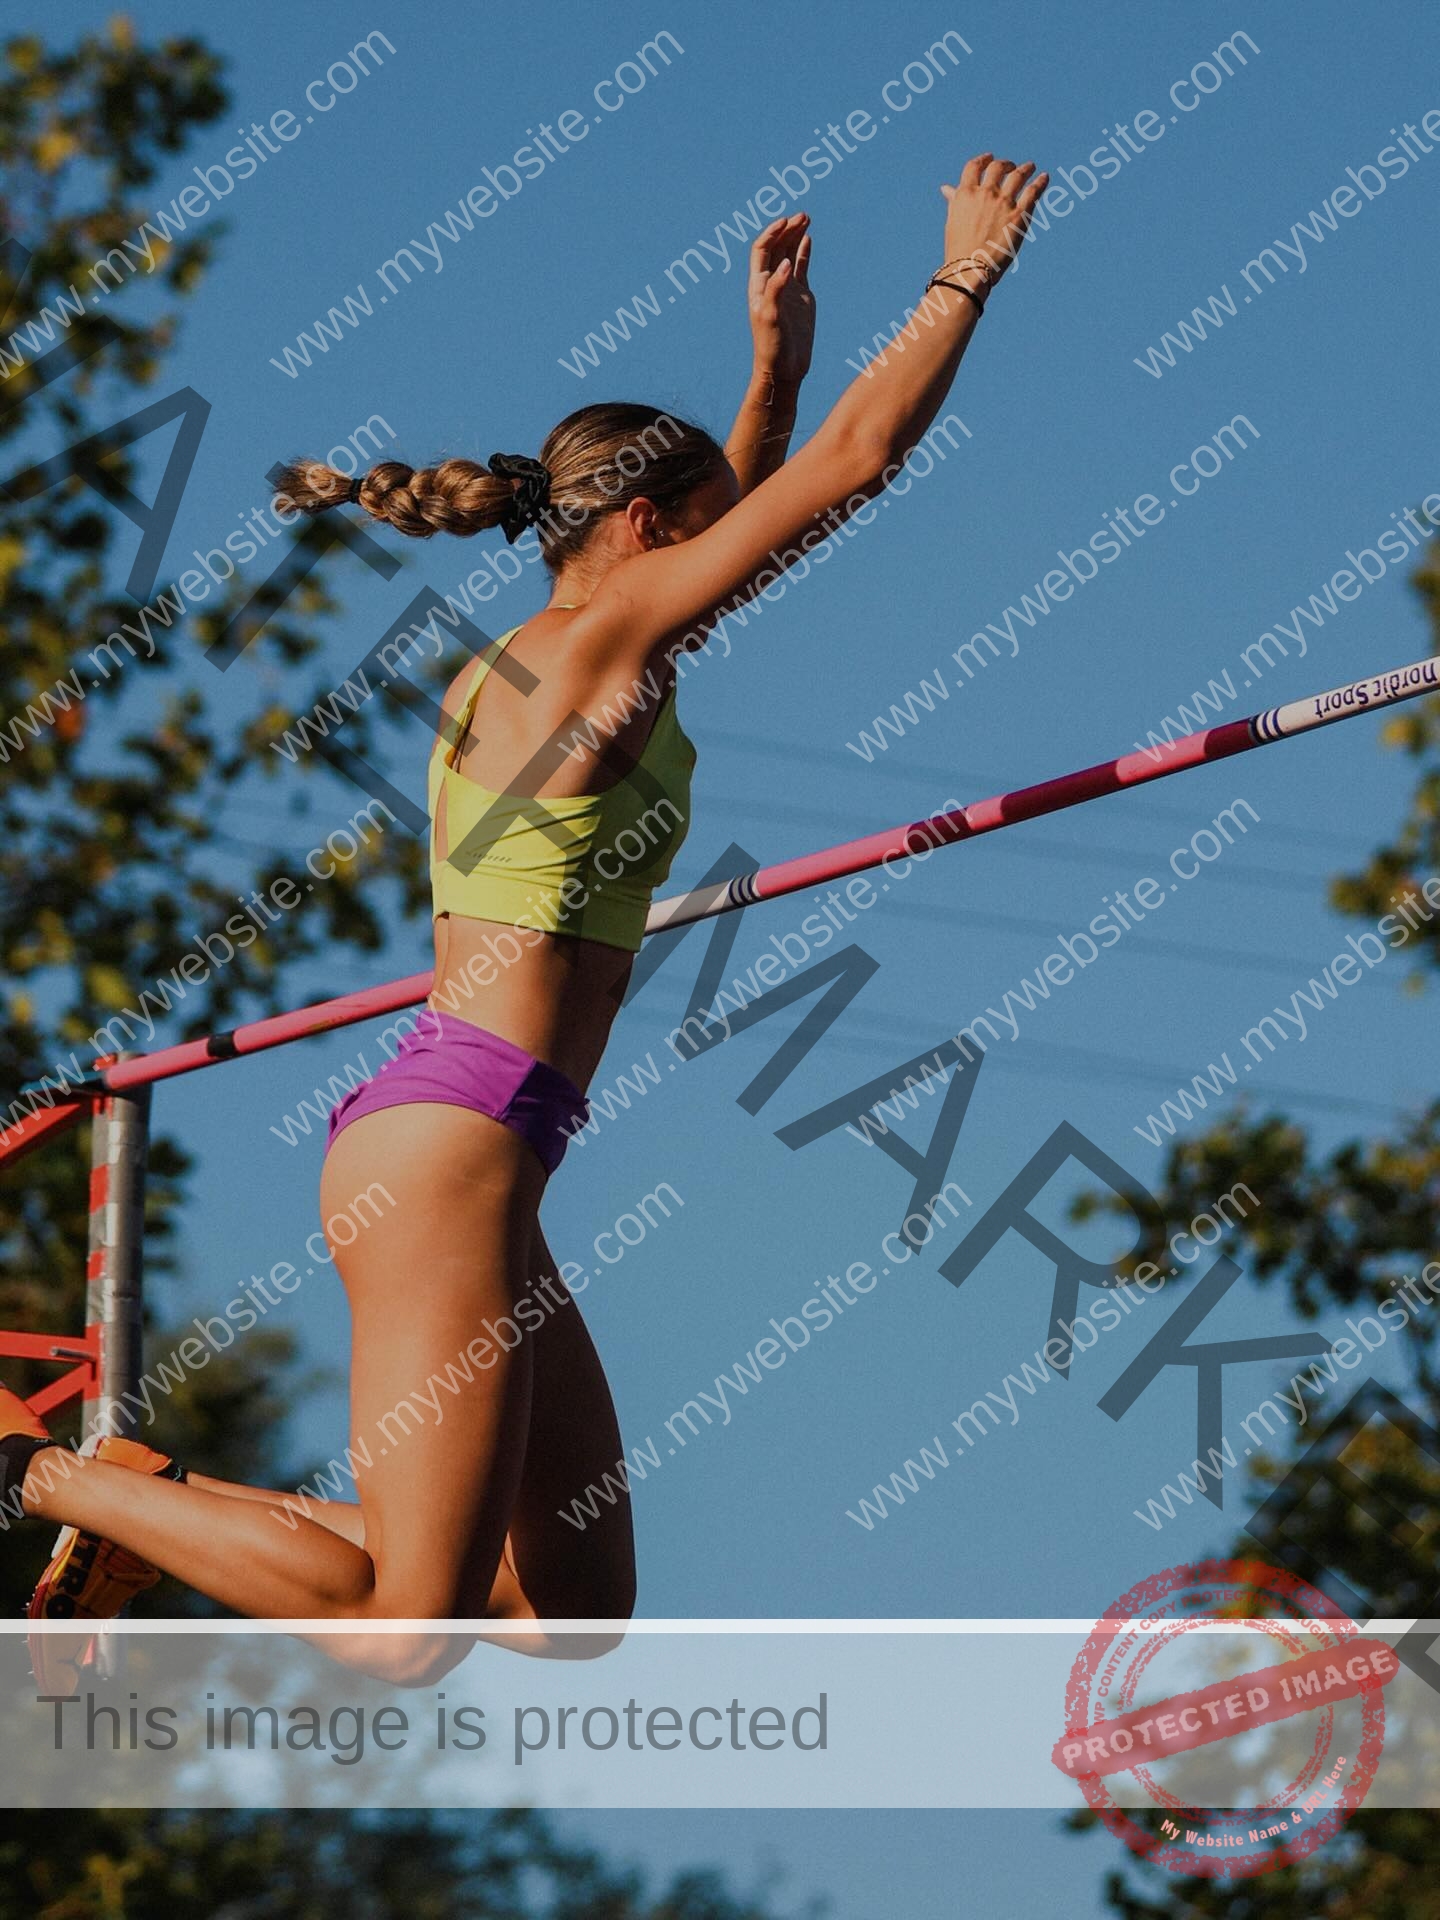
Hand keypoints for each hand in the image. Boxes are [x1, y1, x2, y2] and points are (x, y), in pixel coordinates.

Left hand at [747, 212, 813, 389]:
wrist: (783, 368)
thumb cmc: (771, 346)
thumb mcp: (771, 317)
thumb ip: (776, 289)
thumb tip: (786, 263)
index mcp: (758, 285)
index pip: (762, 250)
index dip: (772, 233)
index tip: (786, 222)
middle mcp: (771, 283)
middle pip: (776, 247)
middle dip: (787, 229)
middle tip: (802, 215)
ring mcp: (787, 289)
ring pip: (789, 254)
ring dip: (795, 235)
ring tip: (806, 219)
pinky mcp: (801, 297)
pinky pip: (802, 268)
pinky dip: (803, 252)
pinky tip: (807, 238)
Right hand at [939, 155, 1047, 288]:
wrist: (969, 269)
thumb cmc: (958, 250)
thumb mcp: (952, 221)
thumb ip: (954, 201)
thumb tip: (946, 188)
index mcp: (965, 194)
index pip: (974, 167)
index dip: (983, 160)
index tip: (989, 158)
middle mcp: (985, 193)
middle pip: (998, 168)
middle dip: (1005, 164)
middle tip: (1010, 167)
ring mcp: (1003, 203)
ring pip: (1018, 175)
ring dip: (1025, 168)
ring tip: (1030, 167)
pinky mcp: (1020, 215)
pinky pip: (1033, 192)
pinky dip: (1040, 182)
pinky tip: (1045, 177)